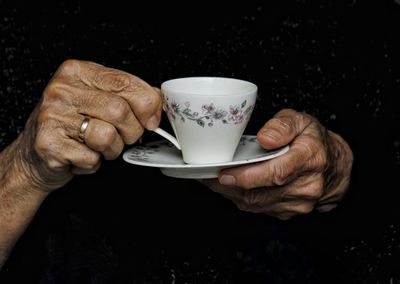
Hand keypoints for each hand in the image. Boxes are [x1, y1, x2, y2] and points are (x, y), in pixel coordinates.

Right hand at [15, 59, 161, 191]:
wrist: (33, 155)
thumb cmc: (71, 125)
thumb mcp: (98, 99)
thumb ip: (127, 95)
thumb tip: (158, 100)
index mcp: (78, 71)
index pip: (125, 82)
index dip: (148, 104)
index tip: (152, 119)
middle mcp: (62, 90)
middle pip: (120, 111)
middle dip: (131, 132)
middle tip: (121, 136)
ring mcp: (52, 116)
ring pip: (108, 136)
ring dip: (111, 150)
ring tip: (97, 146)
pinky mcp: (49, 143)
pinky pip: (92, 158)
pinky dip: (93, 163)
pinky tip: (79, 155)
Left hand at [201, 109, 352, 219]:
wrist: (334, 166)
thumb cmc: (313, 141)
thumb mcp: (301, 120)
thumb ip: (282, 125)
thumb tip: (265, 138)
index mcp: (310, 158)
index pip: (276, 172)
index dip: (247, 176)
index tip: (224, 173)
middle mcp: (307, 185)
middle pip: (261, 192)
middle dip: (229, 186)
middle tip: (206, 175)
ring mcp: (299, 203)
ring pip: (256, 204)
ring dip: (230, 194)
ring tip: (211, 179)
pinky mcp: (289, 212)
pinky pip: (259, 209)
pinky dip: (240, 198)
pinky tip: (228, 187)